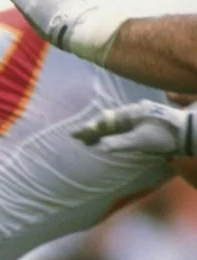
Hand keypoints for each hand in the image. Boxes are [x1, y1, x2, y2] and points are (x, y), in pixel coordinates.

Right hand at [73, 100, 195, 155]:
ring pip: (117, 123)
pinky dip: (115, 132)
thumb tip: (101, 146)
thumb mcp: (142, 141)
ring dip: (103, 131)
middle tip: (78, 138)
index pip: (104, 121)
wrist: (188, 133)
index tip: (73, 134)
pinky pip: (125, 127)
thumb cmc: (166, 137)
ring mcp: (141, 117)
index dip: (89, 128)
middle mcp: (134, 113)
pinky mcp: (147, 123)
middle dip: (93, 130)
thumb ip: (121, 143)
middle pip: (109, 121)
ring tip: (91, 140)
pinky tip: (112, 137)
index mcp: (130, 114)